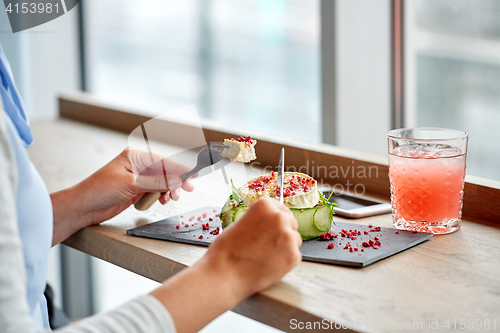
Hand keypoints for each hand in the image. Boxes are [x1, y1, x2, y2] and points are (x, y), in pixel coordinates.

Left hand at [51, 148, 194, 244]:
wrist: (82, 207)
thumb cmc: (99, 190)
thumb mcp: (131, 185)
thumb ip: (156, 183)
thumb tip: (177, 181)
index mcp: (135, 156)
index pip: (163, 161)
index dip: (180, 168)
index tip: (194, 173)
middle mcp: (137, 165)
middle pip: (165, 171)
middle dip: (176, 180)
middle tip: (189, 189)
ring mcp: (137, 178)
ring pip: (161, 182)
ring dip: (169, 190)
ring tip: (173, 198)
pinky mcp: (135, 190)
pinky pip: (155, 191)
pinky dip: (161, 196)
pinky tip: (163, 200)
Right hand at [204, 197, 301, 295]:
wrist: (224, 274)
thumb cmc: (226, 251)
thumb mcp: (240, 223)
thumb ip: (259, 220)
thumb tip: (270, 224)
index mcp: (265, 205)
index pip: (280, 208)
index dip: (274, 221)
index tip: (270, 229)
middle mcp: (279, 217)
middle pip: (290, 223)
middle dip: (282, 233)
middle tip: (267, 245)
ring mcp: (289, 237)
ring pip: (295, 239)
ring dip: (285, 246)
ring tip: (265, 256)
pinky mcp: (293, 256)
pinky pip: (294, 256)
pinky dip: (285, 261)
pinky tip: (269, 265)